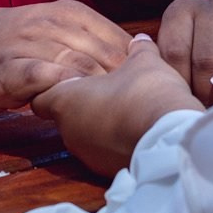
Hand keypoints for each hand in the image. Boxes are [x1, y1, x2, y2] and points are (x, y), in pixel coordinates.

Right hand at [0, 0, 133, 110]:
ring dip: (101, 90)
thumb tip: (142, 65)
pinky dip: (60, 88)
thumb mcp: (58, 33)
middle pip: (104, 56)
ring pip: (76, 65)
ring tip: (120, 116)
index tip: (156, 93)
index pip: (118, 40)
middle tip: (146, 112)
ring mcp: (30, 44)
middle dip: (128, 85)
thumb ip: (93, 45)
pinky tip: (74, 106)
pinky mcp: (8, 68)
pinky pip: (39, 76)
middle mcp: (54, 24)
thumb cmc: (17, 45)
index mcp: (72, 15)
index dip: (141, 69)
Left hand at [33, 36, 203, 175]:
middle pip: (64, 116)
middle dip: (81, 104)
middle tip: (106, 90)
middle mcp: (69, 131)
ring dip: (98, 125)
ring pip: (84, 136)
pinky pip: (104, 152)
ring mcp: (87, 155)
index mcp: (66, 101)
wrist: (171, 137)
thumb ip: (137, 50)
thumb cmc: (147, 93)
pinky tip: (135, 130)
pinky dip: (113, 142)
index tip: (74, 77)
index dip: (55, 84)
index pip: (41, 95)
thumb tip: (139, 41)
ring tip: (125, 110)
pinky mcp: (106, 171)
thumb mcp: (144, 61)